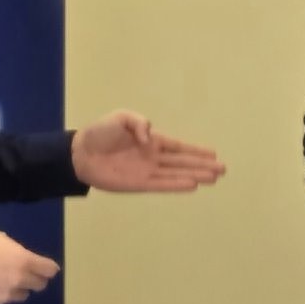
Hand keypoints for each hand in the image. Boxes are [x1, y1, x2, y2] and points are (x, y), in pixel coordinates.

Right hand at [0, 230, 59, 303]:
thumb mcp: (0, 239)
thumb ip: (16, 251)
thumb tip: (22, 257)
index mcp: (24, 261)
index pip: (50, 270)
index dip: (49, 268)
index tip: (45, 267)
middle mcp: (20, 280)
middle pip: (40, 285)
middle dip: (36, 279)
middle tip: (26, 273)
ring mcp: (7, 295)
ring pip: (23, 295)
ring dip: (19, 289)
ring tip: (5, 281)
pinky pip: (4, 301)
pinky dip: (1, 295)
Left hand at [71, 112, 224, 192]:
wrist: (81, 154)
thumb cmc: (101, 133)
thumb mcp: (120, 118)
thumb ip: (138, 123)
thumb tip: (150, 138)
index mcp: (151, 140)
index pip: (179, 147)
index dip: (196, 150)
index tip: (214, 154)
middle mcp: (153, 157)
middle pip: (183, 162)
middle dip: (203, 165)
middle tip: (223, 170)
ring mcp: (147, 171)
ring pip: (177, 174)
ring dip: (195, 175)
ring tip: (214, 178)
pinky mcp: (139, 184)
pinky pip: (162, 185)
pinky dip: (177, 185)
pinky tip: (193, 185)